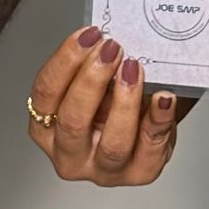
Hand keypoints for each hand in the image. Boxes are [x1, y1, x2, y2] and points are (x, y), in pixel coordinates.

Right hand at [27, 27, 194, 185]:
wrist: (149, 118)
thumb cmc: (114, 98)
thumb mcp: (96, 81)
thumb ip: (94, 65)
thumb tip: (104, 40)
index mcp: (47, 127)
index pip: (44, 94)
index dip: (65, 61)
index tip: (88, 35)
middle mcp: (70, 153)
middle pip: (73, 121)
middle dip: (92, 80)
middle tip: (111, 50)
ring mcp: (104, 169)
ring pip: (113, 144)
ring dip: (125, 101)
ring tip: (134, 69)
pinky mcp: (139, 173)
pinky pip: (151, 148)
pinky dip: (159, 120)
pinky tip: (164, 97)